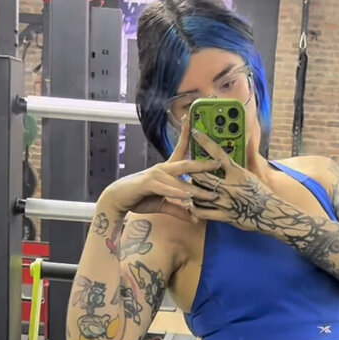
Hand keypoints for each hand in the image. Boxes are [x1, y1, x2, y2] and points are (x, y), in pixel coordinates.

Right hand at [101, 117, 217, 214]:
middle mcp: (163, 168)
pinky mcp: (148, 183)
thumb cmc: (140, 198)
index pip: (180, 149)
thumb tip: (194, 218)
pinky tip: (188, 196)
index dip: (187, 135)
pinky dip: (178, 192)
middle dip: (203, 163)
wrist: (118, 199)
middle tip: (219, 162)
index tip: (194, 121)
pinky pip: (167, 188)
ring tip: (211, 193)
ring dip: (196, 187)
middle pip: (186, 163)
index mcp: (167, 169)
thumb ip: (179, 210)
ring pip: (180, 179)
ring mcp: (155, 175)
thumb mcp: (163, 205)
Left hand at [187, 129, 277, 232]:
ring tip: (186, 186)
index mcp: (237, 172)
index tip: (195, 132)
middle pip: (203, 175)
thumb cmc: (262, 193)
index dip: (205, 142)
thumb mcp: (252, 174)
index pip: (218, 153)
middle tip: (185, 167)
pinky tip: (190, 204)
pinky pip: (203, 212)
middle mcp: (229, 186)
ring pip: (200, 194)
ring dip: (191, 189)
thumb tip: (239, 148)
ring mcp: (225, 202)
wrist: (271, 213)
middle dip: (192, 171)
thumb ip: (240, 164)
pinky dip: (194, 208)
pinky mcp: (224, 216)